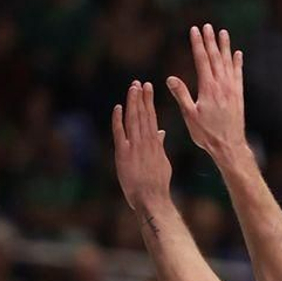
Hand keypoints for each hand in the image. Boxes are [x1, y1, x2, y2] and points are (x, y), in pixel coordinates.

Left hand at [111, 78, 174, 215]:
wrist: (151, 198)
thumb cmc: (157, 183)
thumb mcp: (163, 162)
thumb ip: (160, 145)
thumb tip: (161, 132)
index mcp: (155, 143)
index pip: (152, 117)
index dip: (149, 102)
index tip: (148, 88)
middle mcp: (145, 142)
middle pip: (143, 115)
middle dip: (141, 97)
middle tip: (139, 83)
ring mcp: (134, 147)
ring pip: (133, 120)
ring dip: (133, 103)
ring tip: (133, 88)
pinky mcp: (123, 154)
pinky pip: (120, 133)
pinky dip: (118, 120)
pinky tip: (119, 107)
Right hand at [168, 23, 245, 163]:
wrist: (229, 146)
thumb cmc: (207, 133)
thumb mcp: (189, 115)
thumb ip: (181, 95)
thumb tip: (171, 78)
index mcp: (208, 88)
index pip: (201, 60)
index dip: (197, 44)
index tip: (194, 30)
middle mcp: (222, 85)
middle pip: (215, 57)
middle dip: (210, 40)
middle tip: (207, 26)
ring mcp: (232, 89)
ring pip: (228, 63)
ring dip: (225, 47)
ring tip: (223, 33)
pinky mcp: (239, 95)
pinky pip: (238, 74)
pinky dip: (237, 63)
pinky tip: (238, 54)